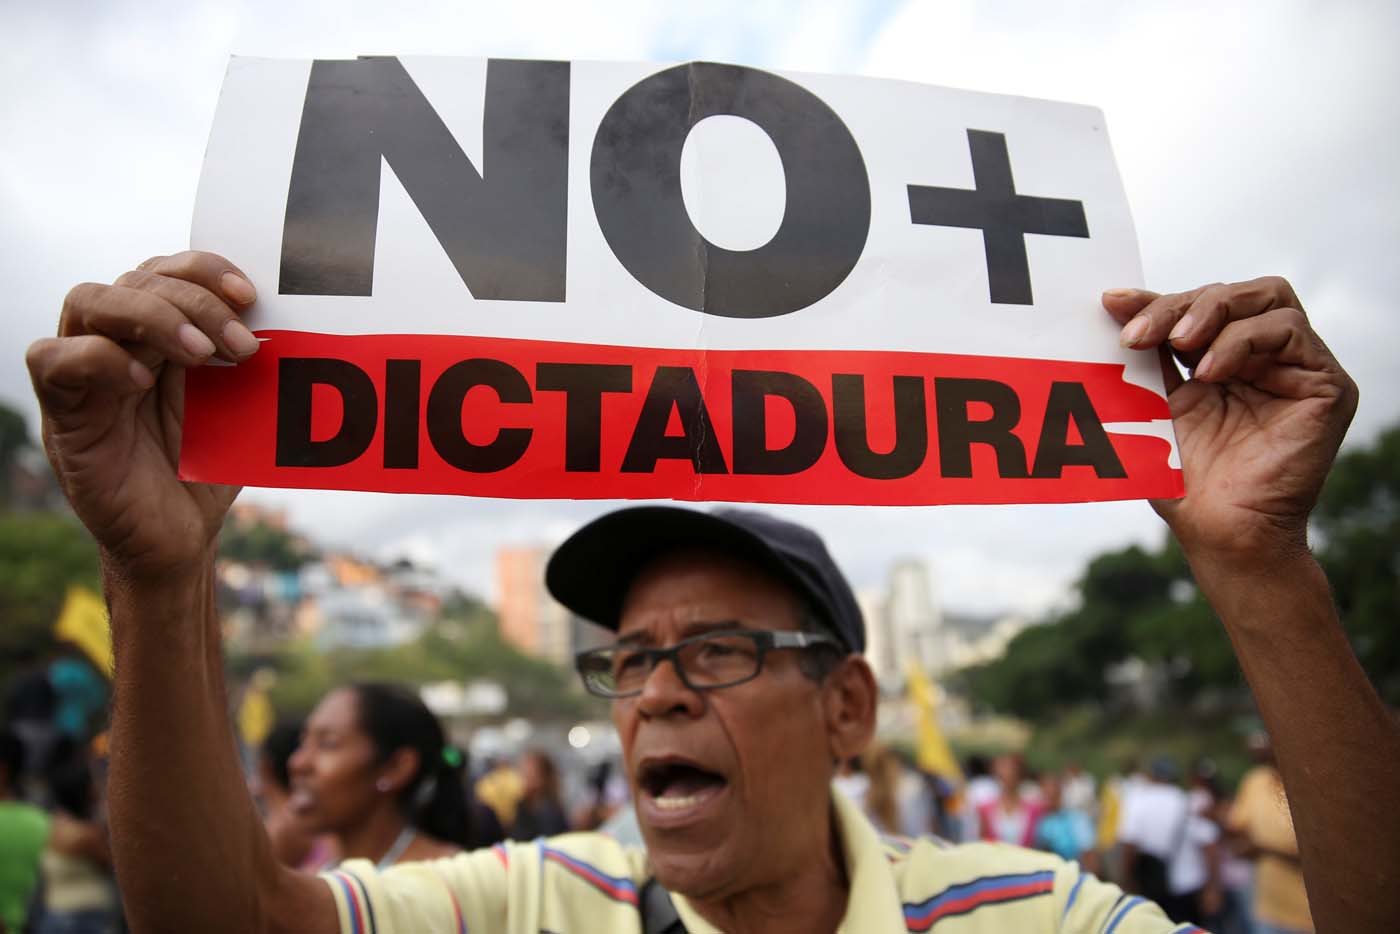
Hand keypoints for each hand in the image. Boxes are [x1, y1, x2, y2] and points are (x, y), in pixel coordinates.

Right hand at [26, 251, 259, 579]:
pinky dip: (97, 357)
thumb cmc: (208, 470)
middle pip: (134, 280)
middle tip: (240, 344)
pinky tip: (141, 380)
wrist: (180, 540)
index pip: (166, 270)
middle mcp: (117, 343)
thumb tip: (290, 318)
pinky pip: (51, 359)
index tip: (251, 296)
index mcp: (160, 335)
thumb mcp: (239, 408)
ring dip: (152, 317)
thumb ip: (246, 362)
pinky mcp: (62, 414)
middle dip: (193, 301)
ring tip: (201, 355)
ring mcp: (85, 375)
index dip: (204, 269)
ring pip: (89, 301)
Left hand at [1102, 277, 1356, 561]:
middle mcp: (1266, 360)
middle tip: (1138, 335)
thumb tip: (1113, 303)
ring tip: (1176, 346)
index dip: (1156, 300)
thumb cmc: (1184, 481)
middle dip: (1181, 305)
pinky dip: (1242, 340)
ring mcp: (1299, 369)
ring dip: (1212, 313)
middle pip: (1234, 294)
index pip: (1198, 308)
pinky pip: (1290, 330)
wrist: (1219, 531)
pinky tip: (1208, 372)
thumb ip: (1147, 355)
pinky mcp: (1327, 385)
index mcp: (1225, 362)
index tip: (1110, 303)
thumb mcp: (1155, 403)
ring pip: (1267, 298)